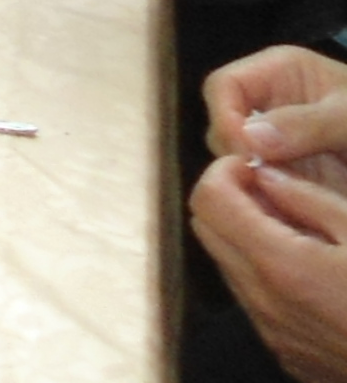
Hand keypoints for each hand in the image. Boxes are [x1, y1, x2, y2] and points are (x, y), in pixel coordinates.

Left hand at [194, 156, 346, 382]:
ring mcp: (275, 334)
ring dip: (245, 238)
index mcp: (281, 266)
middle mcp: (265, 303)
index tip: (256, 164)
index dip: (225, 171)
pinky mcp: (289, 354)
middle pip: (207, 230)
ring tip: (298, 229)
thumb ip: (308, 198)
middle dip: (230, 199)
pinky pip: (254, 302)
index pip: (208, 199)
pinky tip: (311, 269)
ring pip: (228, 266)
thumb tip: (265, 173)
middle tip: (274, 189)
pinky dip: (264, 275)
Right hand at [213, 47, 346, 192]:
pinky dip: (271, 200)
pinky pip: (264, 186)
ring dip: (254, 182)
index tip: (245, 154)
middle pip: (224, 126)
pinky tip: (290, 213)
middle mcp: (268, 104)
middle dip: (238, 155)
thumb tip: (250, 140)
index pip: (224, 87)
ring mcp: (277, 141)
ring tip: (281, 203)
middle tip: (264, 184)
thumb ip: (307, 124)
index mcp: (278, 73)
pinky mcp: (290, 173)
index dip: (225, 118)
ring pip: (239, 161)